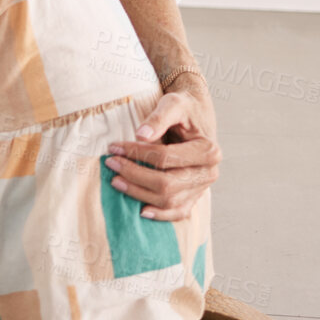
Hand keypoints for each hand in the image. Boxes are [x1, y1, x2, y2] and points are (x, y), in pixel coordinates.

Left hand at [105, 78, 220, 221]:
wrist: (196, 116)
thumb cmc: (184, 109)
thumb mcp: (172, 104)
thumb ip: (158, 119)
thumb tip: (140, 135)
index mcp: (208, 151)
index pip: (165, 157)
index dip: (137, 154)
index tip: (114, 147)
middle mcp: (209, 173)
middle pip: (166, 183)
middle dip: (134, 175)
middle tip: (111, 164)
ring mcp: (202, 187)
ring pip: (169, 200)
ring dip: (140, 193)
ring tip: (116, 181)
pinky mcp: (194, 196)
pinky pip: (178, 212)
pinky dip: (161, 215)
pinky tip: (141, 211)